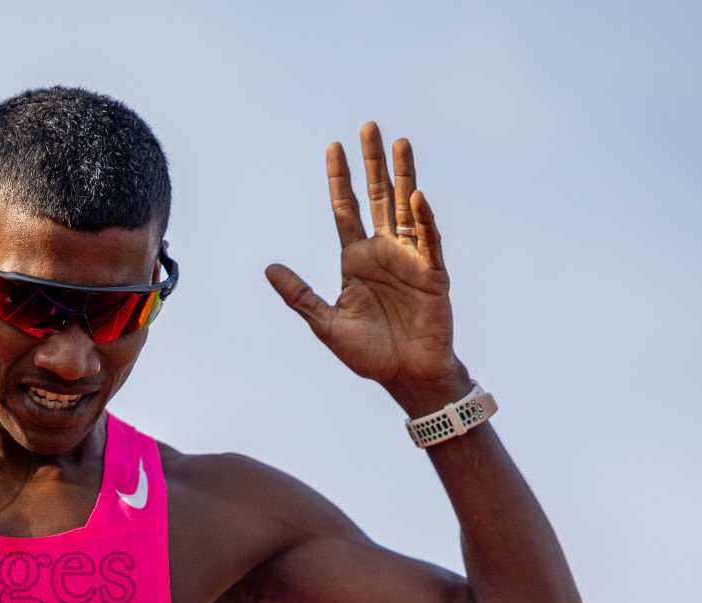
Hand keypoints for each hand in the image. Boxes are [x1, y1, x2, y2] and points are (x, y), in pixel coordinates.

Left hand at [266, 123, 465, 413]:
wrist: (405, 376)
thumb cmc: (369, 353)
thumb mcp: (325, 324)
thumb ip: (299, 295)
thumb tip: (268, 268)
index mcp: (355, 260)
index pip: (344, 209)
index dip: (339, 179)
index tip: (333, 146)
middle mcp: (383, 252)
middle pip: (376, 197)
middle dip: (372, 163)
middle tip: (368, 127)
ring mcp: (410, 259)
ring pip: (406, 208)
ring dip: (403, 175)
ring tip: (400, 142)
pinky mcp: (433, 274)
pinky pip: (428, 241)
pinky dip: (423, 220)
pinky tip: (416, 196)